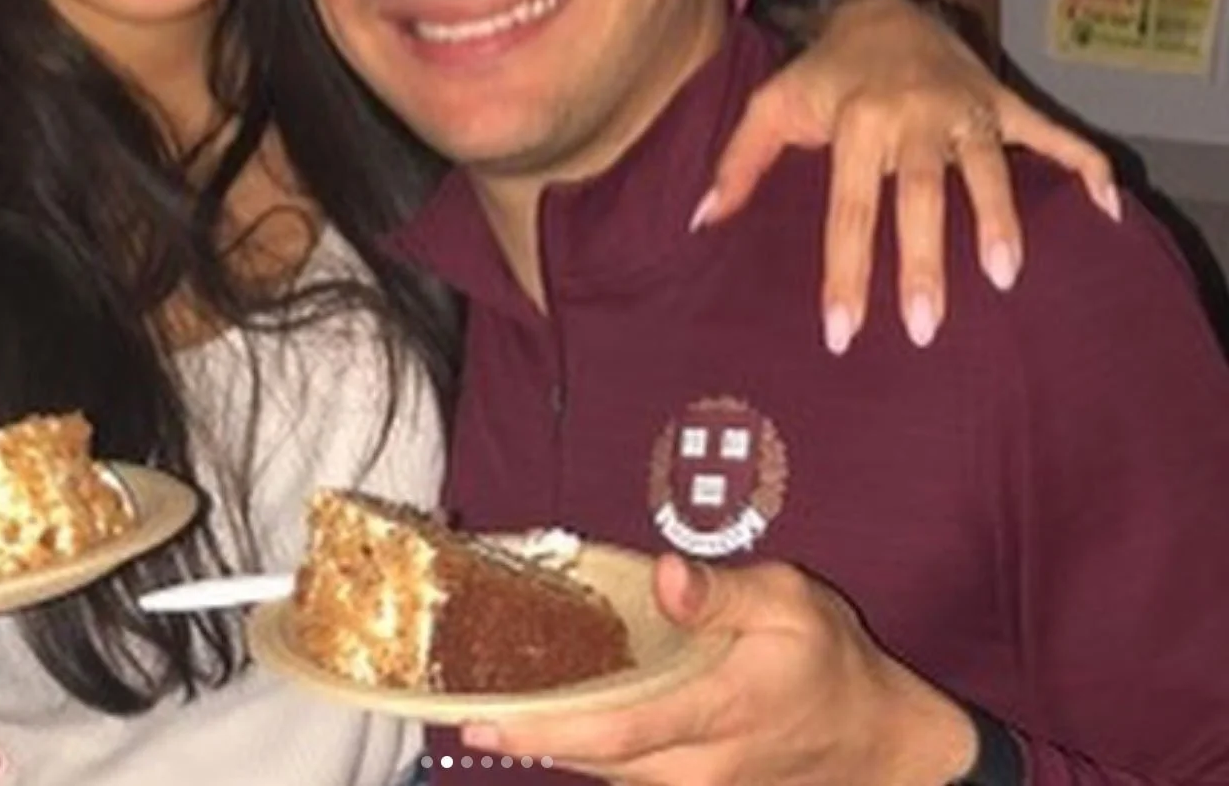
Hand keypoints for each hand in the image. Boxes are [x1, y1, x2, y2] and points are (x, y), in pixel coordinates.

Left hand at [463, 554, 977, 785]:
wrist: (879, 743)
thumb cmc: (831, 661)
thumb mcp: (791, 601)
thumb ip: (724, 592)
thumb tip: (666, 575)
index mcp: (718, 710)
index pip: (616, 728)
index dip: (545, 727)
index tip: (485, 717)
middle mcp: (698, 765)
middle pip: (593, 757)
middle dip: (526, 735)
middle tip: (462, 706)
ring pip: (604, 770)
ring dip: (549, 742)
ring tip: (490, 708)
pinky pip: (626, 770)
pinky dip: (583, 744)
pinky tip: (551, 716)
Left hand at [694, 0, 1119, 351]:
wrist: (882, 5)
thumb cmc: (823, 73)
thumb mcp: (771, 106)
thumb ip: (739, 163)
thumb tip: (700, 222)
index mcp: (857, 123)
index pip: (848, 210)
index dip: (845, 273)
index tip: (842, 333)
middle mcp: (914, 116)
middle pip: (919, 197)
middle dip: (923, 262)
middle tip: (925, 327)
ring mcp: (965, 109)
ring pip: (987, 169)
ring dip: (999, 221)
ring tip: (1008, 279)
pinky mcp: (1002, 103)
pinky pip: (1049, 134)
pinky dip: (1083, 165)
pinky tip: (1109, 209)